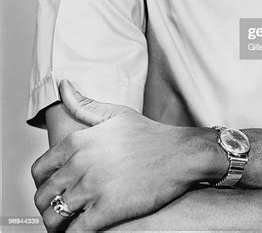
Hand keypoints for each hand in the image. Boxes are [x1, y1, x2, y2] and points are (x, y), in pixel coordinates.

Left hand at [32, 80, 223, 231]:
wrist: (180, 154)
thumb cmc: (149, 135)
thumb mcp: (116, 114)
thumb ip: (84, 104)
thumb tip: (62, 85)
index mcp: (79, 140)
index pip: (39, 169)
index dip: (43, 183)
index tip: (54, 189)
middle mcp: (80, 162)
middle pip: (43, 195)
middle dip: (48, 205)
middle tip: (60, 210)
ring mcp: (93, 187)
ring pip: (54, 216)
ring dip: (56, 224)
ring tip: (67, 225)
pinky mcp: (107, 209)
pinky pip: (74, 232)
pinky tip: (80, 231)